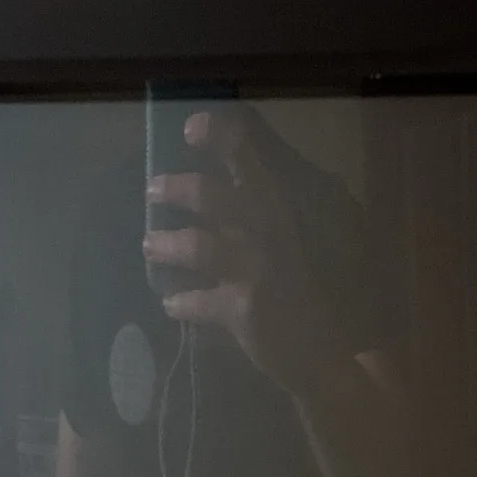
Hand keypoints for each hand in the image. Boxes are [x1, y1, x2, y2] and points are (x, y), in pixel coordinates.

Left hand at [143, 107, 343, 396]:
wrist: (326, 349)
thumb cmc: (306, 290)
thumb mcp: (290, 243)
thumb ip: (260, 219)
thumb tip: (219, 193)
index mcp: (279, 211)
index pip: (250, 161)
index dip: (219, 138)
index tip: (192, 127)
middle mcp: (265, 234)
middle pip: (211, 197)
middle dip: (176, 188)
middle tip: (153, 189)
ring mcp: (253, 272)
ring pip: (196, 247)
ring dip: (166, 244)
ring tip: (151, 244)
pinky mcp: (241, 310)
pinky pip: (196, 302)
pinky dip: (179, 302)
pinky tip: (170, 303)